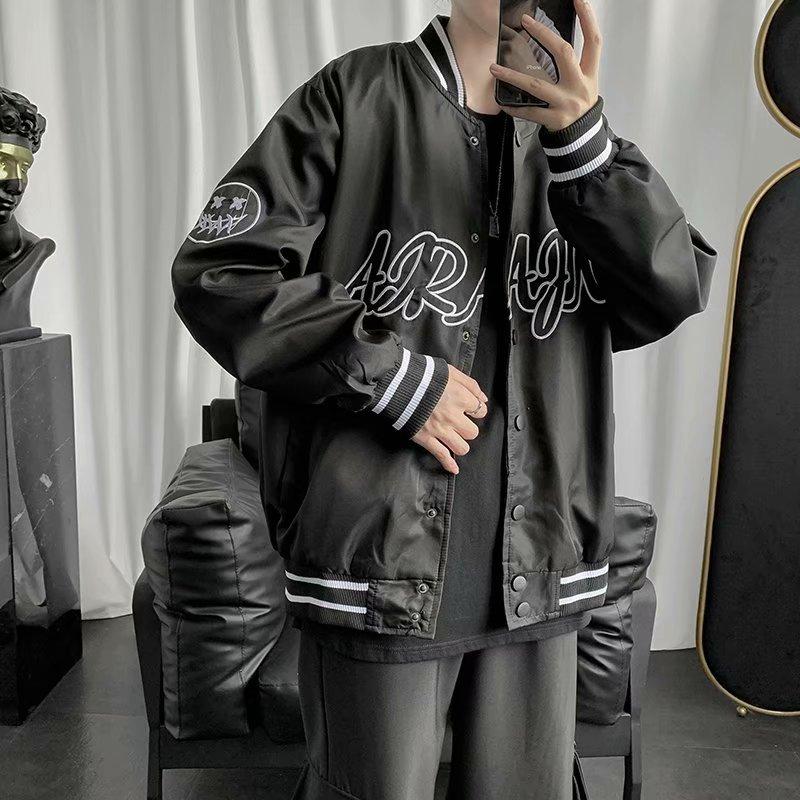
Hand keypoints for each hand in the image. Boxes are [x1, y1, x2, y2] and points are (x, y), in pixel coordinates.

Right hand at [411, 365, 487, 474]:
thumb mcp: (450, 371)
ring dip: (459, 443)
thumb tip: (483, 398)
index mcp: (460, 398)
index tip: (469, 409)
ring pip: (462, 448)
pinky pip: (441, 455)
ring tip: (454, 437)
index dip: (476, 410)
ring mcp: (439, 430)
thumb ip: (470, 384)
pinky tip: (454, 468)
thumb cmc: (423, 374)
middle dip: (467, 428)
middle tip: (459, 422)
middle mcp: (452, 416)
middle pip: (472, 432)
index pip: (480, 411)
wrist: (396, 383)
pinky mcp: (426, 438)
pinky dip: (448, 464)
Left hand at [489, 0, 600, 132]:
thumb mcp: (586, 82)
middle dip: (544, 35)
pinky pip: (530, 111)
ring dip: (512, 76)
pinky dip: (515, 108)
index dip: (587, 18)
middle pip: (563, 53)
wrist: (582, 137)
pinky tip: (502, 103)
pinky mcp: (554, 120)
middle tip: (526, 21)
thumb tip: (553, 41)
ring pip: (536, 86)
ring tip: (495, 68)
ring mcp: (565, 103)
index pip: (593, 40)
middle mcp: (578, 86)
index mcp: (589, 74)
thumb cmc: (581, 106)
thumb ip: (573, 64)